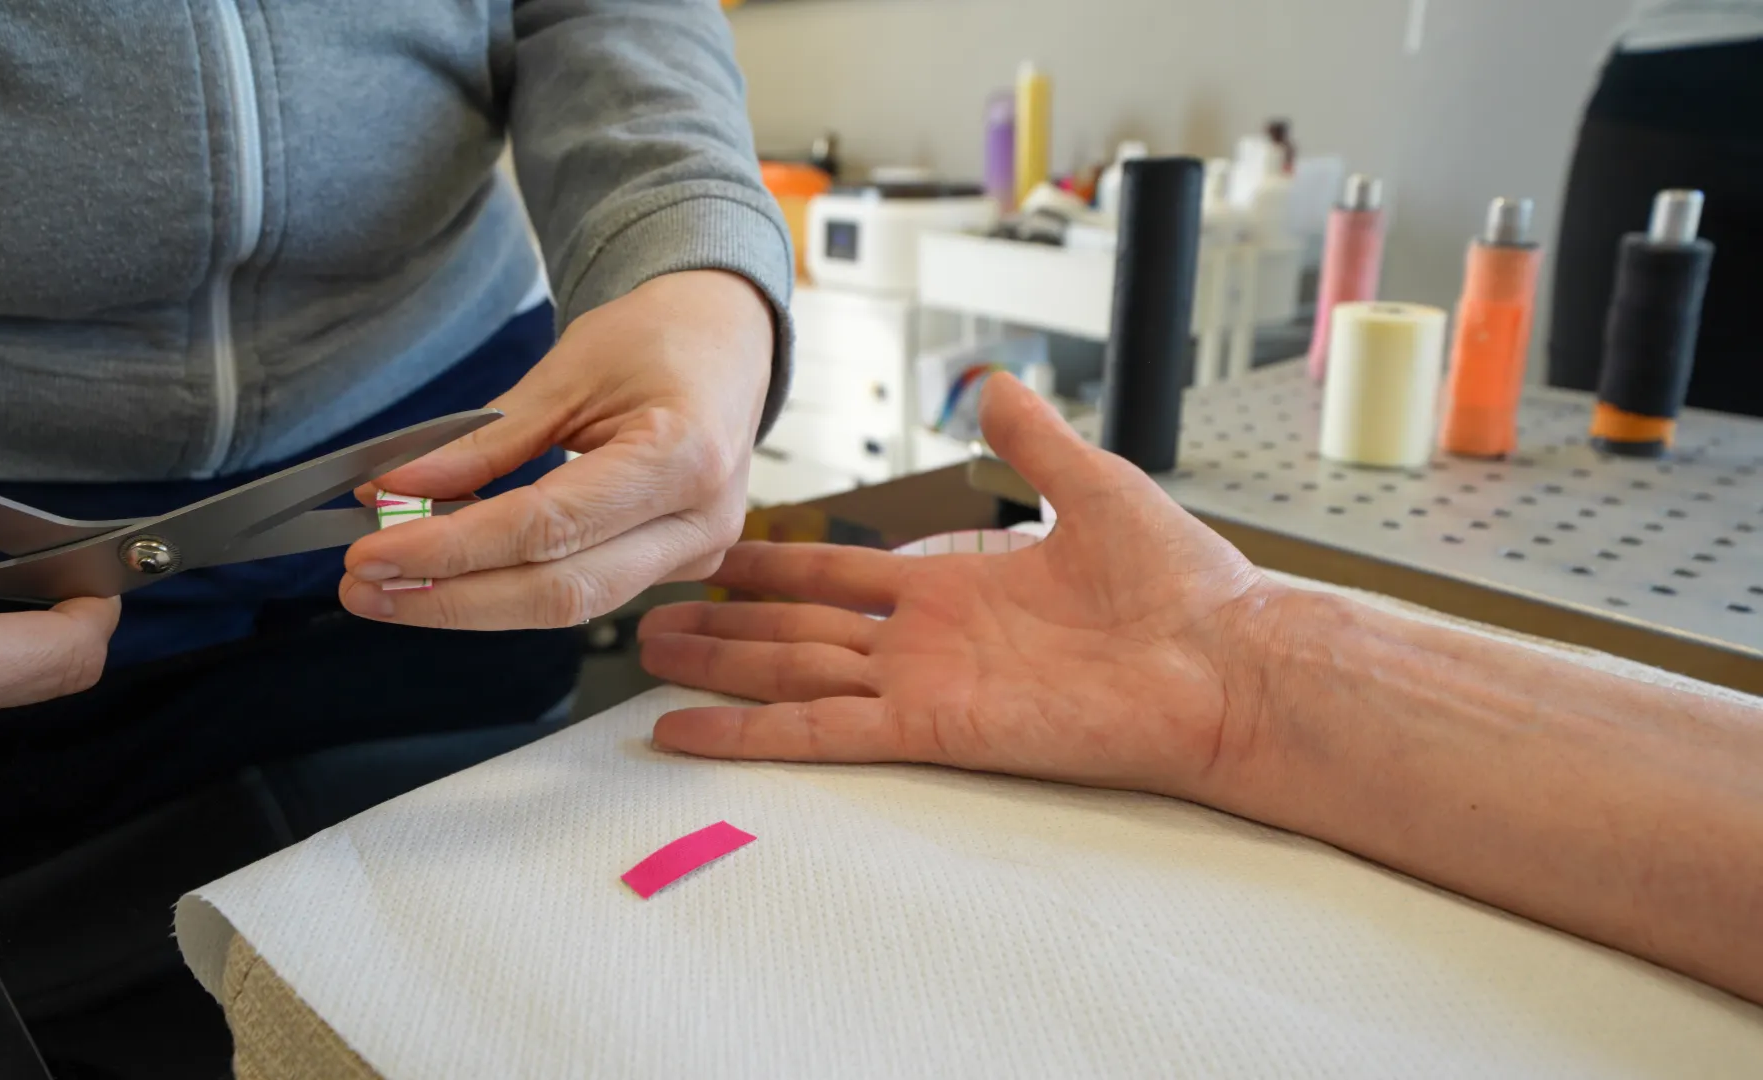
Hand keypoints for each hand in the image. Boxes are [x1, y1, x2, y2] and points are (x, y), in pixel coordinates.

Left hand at [339, 270, 774, 628]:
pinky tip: (449, 572)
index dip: (452, 548)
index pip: (548, 526)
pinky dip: (509, 585)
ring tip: (391, 587)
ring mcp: (696, 552)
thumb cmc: (662, 338)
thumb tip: (397, 489)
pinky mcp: (675, 566)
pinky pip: (583, 592)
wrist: (730, 340)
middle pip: (560, 592)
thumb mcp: (567, 371)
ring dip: (471, 602)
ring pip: (570, 607)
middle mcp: (700, 520)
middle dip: (451, 598)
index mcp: (683, 455)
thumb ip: (484, 440)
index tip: (374, 550)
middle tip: (367, 587)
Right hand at [637, 372, 1288, 801]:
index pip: (842, 581)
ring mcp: (923, 688)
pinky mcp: (930, 729)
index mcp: (958, 588)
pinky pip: (819, 733)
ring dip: (720, 671)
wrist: (1225, 662)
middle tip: (656, 620)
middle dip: (725, 628)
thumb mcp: (1094, 485)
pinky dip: (748, 735)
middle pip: (798, 633)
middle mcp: (928, 643)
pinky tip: (687, 732)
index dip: (777, 573)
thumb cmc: (1182, 586)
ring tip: (651, 659)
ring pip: (792, 678)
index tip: (721, 560)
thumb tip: (996, 384)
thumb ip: (1032, 443)